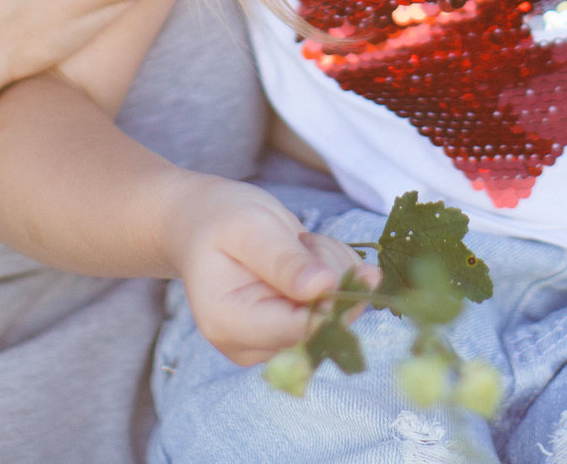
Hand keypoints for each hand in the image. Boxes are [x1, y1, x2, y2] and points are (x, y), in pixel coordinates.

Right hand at [166, 177, 370, 365]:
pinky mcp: (291, 333)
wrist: (203, 225)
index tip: (363, 272)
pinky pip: (336, 311)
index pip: (298, 332)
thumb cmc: (220, 221)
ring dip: (336, 274)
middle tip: (309, 242)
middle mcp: (249, 345)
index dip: (336, 304)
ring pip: (335, 318)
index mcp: (228, 322)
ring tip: (302, 245)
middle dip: (334, 280)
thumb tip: (324, 287)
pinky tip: (311, 256)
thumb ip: (284, 260)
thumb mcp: (249, 226)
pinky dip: (337, 277)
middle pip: (321, 327)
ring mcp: (272, 343)